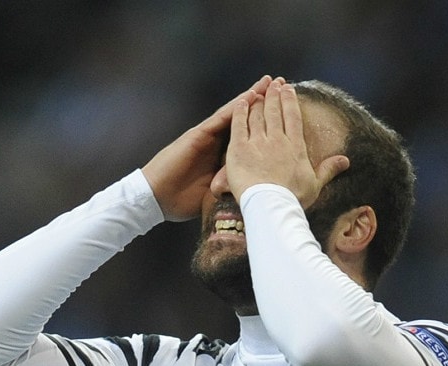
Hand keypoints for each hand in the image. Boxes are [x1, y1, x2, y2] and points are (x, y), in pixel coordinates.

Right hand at [141, 76, 274, 221]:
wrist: (157, 198)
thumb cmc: (182, 200)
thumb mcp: (217, 194)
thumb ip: (234, 186)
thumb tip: (254, 194)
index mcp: (225, 157)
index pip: (251, 137)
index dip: (269, 125)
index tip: (289, 115)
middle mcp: (218, 143)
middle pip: (248, 120)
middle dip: (267, 104)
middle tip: (286, 88)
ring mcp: (208, 136)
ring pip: (236, 113)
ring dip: (253, 97)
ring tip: (270, 83)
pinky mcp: (199, 135)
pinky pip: (221, 118)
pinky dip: (236, 107)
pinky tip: (250, 95)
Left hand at [225, 81, 349, 208]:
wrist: (272, 206)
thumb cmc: (293, 199)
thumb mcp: (315, 184)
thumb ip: (329, 169)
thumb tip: (346, 161)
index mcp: (295, 146)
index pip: (293, 117)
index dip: (290, 101)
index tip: (289, 89)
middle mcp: (277, 140)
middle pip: (276, 111)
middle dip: (275, 94)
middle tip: (275, 83)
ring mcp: (258, 142)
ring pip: (258, 115)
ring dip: (259, 100)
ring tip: (260, 91)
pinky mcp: (240, 148)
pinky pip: (239, 124)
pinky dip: (240, 110)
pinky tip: (241, 100)